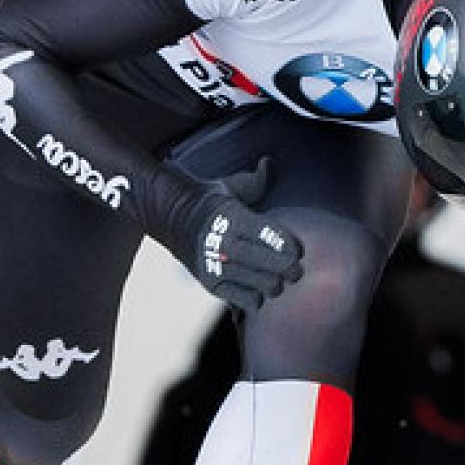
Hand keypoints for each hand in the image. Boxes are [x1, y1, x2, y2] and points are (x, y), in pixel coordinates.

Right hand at [153, 159, 303, 312]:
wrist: (166, 216)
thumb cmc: (208, 200)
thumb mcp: (229, 186)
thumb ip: (255, 180)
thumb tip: (269, 162)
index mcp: (232, 217)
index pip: (272, 236)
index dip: (292, 246)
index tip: (298, 249)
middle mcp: (223, 243)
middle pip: (272, 265)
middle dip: (291, 269)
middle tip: (295, 270)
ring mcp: (216, 266)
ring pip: (264, 286)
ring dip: (276, 284)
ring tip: (275, 278)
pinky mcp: (210, 284)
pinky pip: (246, 301)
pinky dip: (258, 298)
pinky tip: (256, 288)